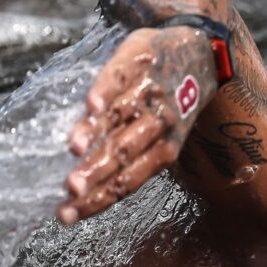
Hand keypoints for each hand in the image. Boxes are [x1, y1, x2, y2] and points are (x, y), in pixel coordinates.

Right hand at [58, 26, 217, 223]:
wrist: (201, 51)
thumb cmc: (173, 102)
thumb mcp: (165, 134)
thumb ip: (132, 155)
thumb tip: (86, 187)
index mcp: (167, 146)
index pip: (129, 179)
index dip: (99, 198)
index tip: (66, 215)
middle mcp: (161, 121)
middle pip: (126, 151)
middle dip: (98, 171)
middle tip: (71, 188)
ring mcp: (152, 89)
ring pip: (123, 114)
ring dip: (99, 131)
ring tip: (75, 148)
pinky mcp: (142, 59)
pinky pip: (123, 76)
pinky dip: (108, 89)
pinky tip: (92, 104)